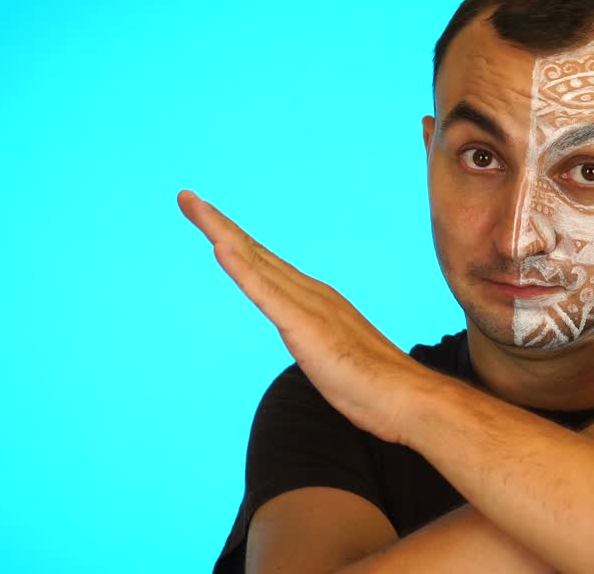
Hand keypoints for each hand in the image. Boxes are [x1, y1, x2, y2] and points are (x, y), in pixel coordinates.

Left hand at [177, 189, 430, 443]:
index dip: (236, 243)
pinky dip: (241, 267)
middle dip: (218, 223)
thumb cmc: (377, 388)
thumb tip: (318, 352)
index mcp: (316, 301)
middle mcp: (311, 292)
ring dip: (221, 231)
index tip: (208, 220)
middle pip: (254, 253)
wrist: (407, 397)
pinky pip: (265, 291)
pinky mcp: (304, 325)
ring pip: (255, 261)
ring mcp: (307, 305)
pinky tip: (219, 247)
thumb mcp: (336, 361)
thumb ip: (321, 347)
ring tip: (193, 206)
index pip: (266, 266)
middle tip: (186, 197)